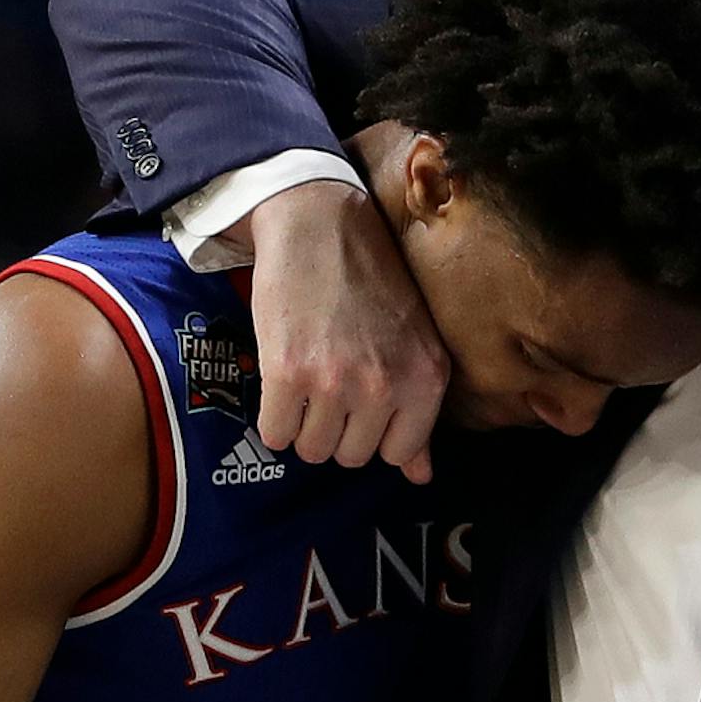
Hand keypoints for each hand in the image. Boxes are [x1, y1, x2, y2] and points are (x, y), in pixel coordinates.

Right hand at [245, 179, 447, 477]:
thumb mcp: (414, 343)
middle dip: (335, 431)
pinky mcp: (289, 373)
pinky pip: (277, 433)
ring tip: (306, 385)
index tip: (360, 406)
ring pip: (313, 449)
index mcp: (426, 379)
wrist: (319, 224)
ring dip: (303, 427)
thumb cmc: (371, 283)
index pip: (396, 454)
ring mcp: (337, 381)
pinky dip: (274, 420)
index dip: (372, 433)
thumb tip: (421, 477)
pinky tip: (280, 387)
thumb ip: (418, 415)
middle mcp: (386, 385)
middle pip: (351, 456)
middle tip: (327, 390)